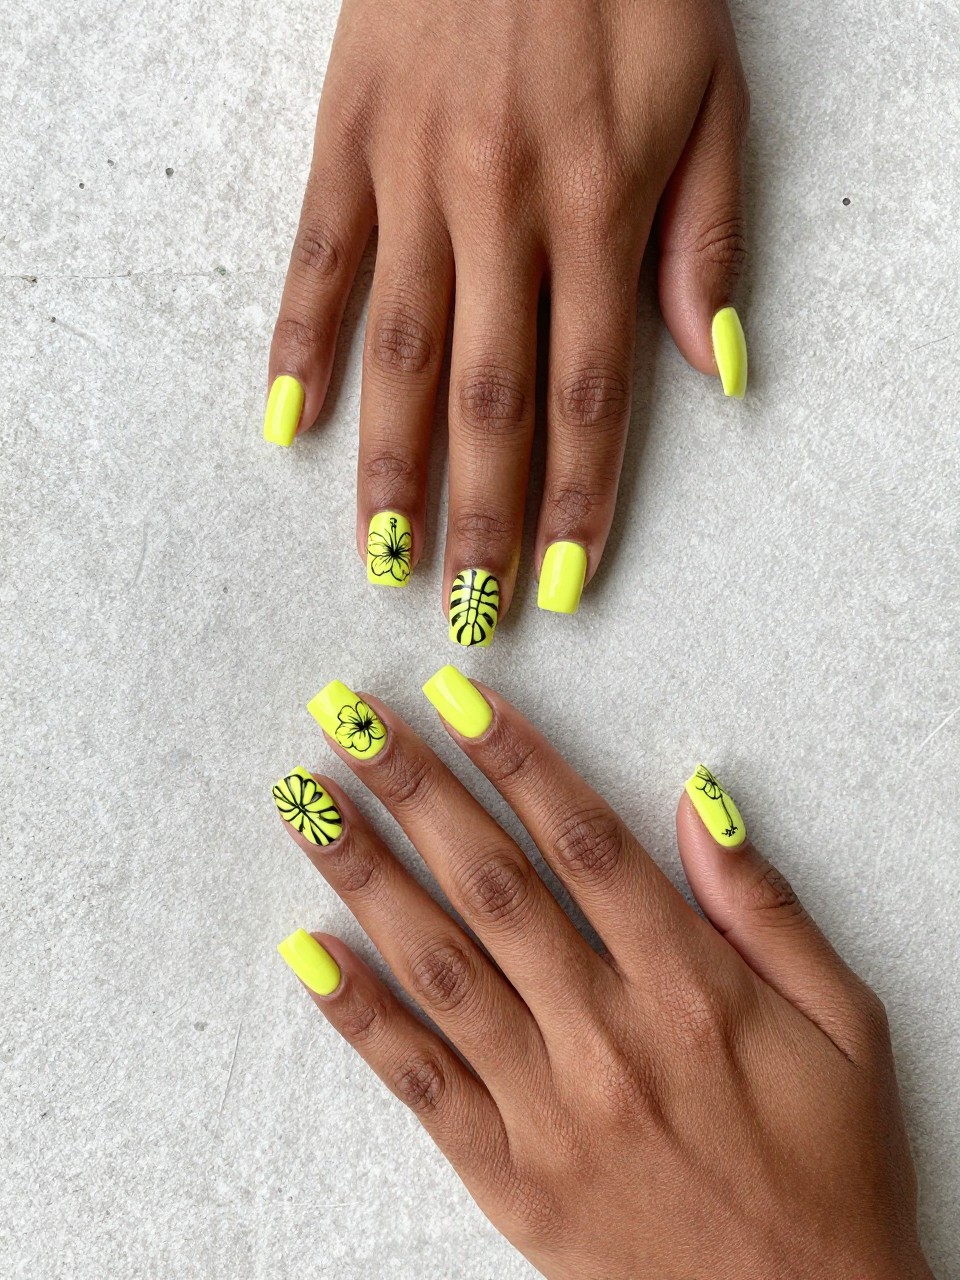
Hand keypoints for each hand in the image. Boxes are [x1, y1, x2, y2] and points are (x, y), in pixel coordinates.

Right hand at [263, 0, 749, 632]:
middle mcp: (503, 206)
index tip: (562, 582)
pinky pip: (317, 259)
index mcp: (601, 204)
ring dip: (391, 466)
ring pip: (401, 349)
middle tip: (466, 610)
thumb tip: (711, 369)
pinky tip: (289, 427)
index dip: (576, 497)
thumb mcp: (709, 95)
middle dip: (481, 514)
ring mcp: (415, 174)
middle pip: (490, 395)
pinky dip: (298, 343)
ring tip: (385, 558)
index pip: (588, 390)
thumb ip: (706, 237)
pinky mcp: (348, 138)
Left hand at [273, 668, 931, 1279]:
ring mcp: (549, 1108)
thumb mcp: (845, 1026)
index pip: (586, 844)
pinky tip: (307, 951)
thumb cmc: (831, 1170)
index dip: (518, 761)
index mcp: (692, 988)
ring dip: (366, 875)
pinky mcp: (508, 1175)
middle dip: (417, 792)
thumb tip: (695, 802)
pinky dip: (359, 1015)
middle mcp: (609, 1035)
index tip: (458, 698)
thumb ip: (765, 908)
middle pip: (494, 886)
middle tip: (352, 721)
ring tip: (308, 803)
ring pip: (441, 966)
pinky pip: (421, 1083)